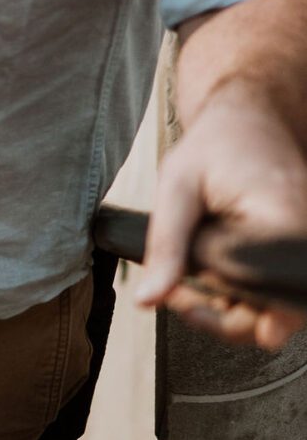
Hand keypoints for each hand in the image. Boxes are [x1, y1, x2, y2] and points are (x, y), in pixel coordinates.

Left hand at [136, 83, 306, 349]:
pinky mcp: (292, 259)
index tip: (182, 296)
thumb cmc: (218, 144)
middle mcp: (303, 245)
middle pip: (271, 320)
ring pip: (269, 314)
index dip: (222, 311)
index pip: (265, 299)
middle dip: (217, 317)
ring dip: (224, 310)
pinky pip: (268, 295)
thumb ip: (167, 244)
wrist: (249, 120)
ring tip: (185, 282)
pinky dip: (236, 295)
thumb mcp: (178, 186)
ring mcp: (300, 256)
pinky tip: (205, 276)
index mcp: (284, 224)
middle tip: (175, 292)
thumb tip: (149, 298)